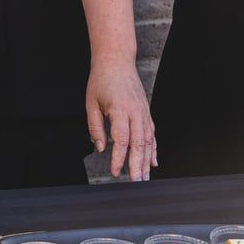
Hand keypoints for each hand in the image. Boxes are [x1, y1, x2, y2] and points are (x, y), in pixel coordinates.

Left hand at [86, 62, 155, 181]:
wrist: (116, 61)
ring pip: (148, 140)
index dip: (119, 158)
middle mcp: (135, 111)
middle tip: (136, 183)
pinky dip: (153, 149)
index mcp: (120, 109)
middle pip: (139, 143)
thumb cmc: (101, 80)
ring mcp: (143, 111)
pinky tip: (152, 163)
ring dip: (147, 161)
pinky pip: (152, 134)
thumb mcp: (91, 103)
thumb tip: (99, 147)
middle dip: (137, 165)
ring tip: (144, 178)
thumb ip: (95, 127)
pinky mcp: (146, 112)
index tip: (115, 172)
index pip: (122, 139)